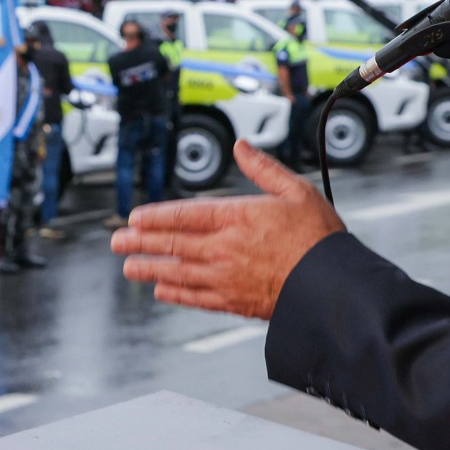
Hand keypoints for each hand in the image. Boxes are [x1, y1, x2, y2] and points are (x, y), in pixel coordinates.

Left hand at [113, 141, 343, 318]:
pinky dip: (175, 294)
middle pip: (172, 243)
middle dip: (140, 242)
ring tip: (129, 267)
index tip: (134, 218)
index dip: (155, 217)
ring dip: (149, 269)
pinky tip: (162, 291)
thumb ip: (264, 169)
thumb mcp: (297, 191)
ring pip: (177, 272)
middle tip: (117, 241)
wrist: (332, 287)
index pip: (184, 215)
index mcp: (237, 218)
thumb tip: (242, 147)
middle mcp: (224, 248)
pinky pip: (195, 298)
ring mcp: (226, 278)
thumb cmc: (319, 239)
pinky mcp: (234, 302)